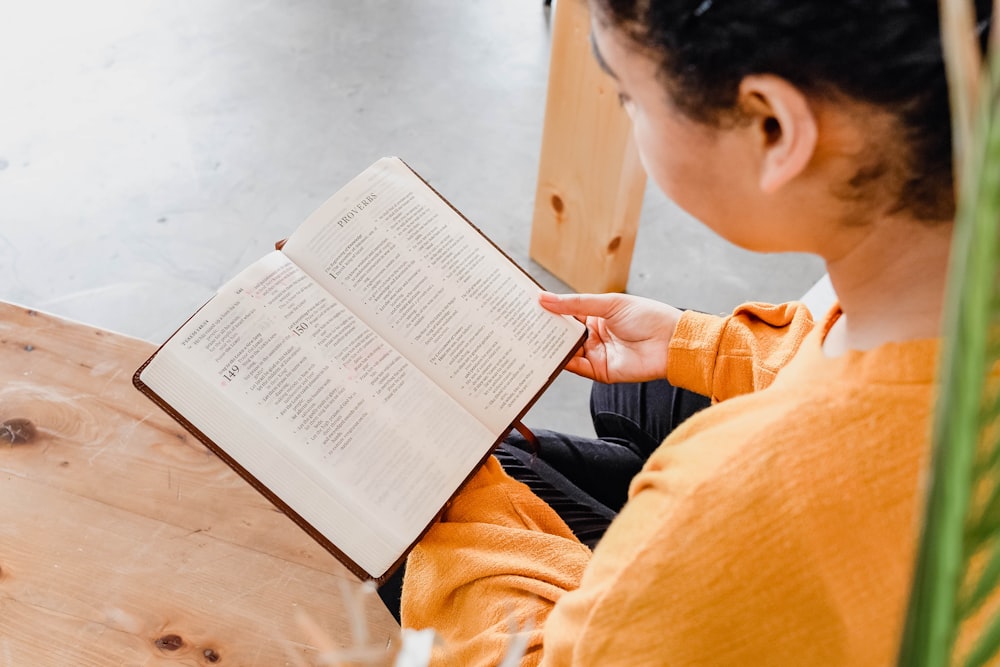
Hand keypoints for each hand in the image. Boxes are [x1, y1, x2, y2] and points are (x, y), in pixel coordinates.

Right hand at [540, 291, 681, 383]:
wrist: (672, 343)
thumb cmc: (648, 317)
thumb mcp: (609, 303)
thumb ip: (575, 304)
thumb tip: (544, 298)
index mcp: (596, 315)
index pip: (566, 313)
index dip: (548, 310)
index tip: (526, 306)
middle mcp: (594, 335)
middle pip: (563, 334)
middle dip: (543, 330)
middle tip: (519, 325)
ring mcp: (596, 353)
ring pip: (566, 351)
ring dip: (548, 347)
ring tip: (526, 340)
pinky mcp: (600, 371)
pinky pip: (576, 367)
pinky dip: (561, 363)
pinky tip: (546, 356)